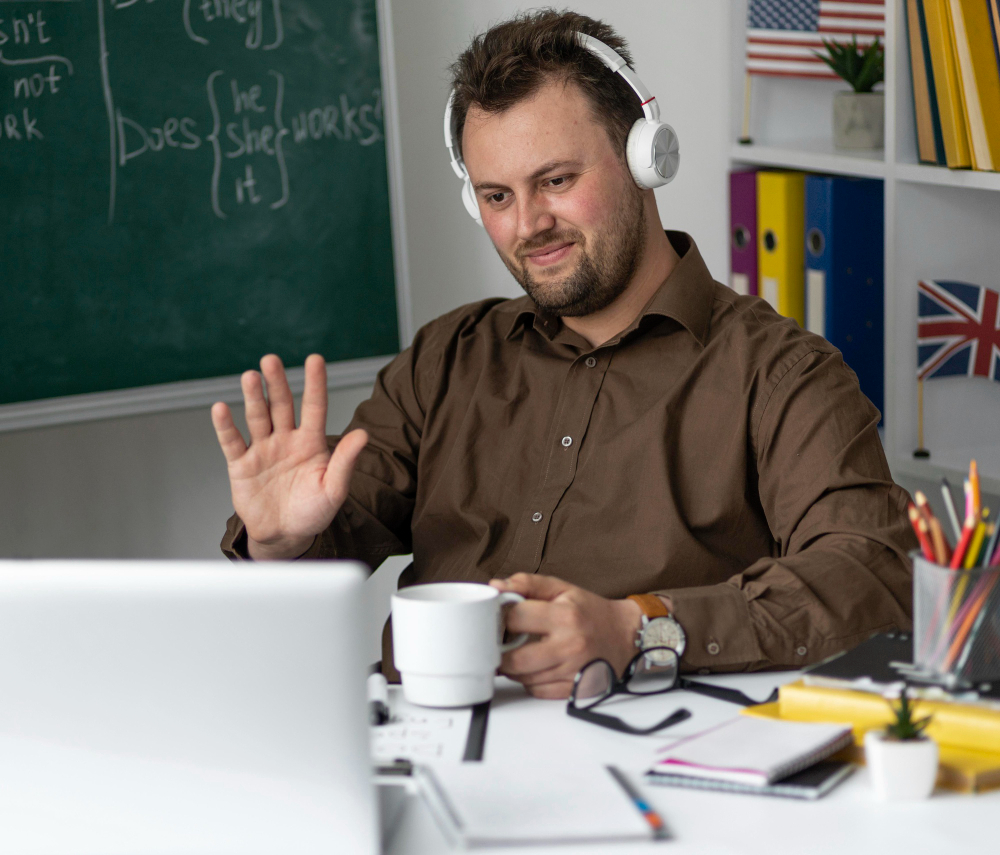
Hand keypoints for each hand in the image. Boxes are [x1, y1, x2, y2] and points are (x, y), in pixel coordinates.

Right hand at [211, 353, 367, 559]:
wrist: (285, 536)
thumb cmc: (312, 512)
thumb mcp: (334, 489)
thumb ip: (345, 462)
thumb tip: (363, 435)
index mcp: (311, 442)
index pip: (315, 407)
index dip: (315, 383)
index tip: (315, 360)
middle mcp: (286, 439)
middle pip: (282, 405)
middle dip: (277, 382)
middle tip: (271, 360)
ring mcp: (263, 449)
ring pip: (258, 417)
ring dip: (254, 397)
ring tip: (250, 376)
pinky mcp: (241, 464)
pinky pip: (232, 441)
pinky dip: (225, 426)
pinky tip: (221, 408)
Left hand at [489, 574, 642, 699]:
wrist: (626, 636)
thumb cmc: (591, 612)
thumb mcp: (562, 589)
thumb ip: (527, 584)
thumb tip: (496, 587)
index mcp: (565, 616)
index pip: (515, 619)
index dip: (502, 618)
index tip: (502, 618)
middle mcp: (570, 645)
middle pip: (515, 659)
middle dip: (501, 652)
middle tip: (502, 643)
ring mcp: (573, 671)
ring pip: (524, 678)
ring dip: (515, 668)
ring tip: (521, 652)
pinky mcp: (576, 689)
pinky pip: (538, 691)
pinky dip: (531, 681)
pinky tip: (537, 667)